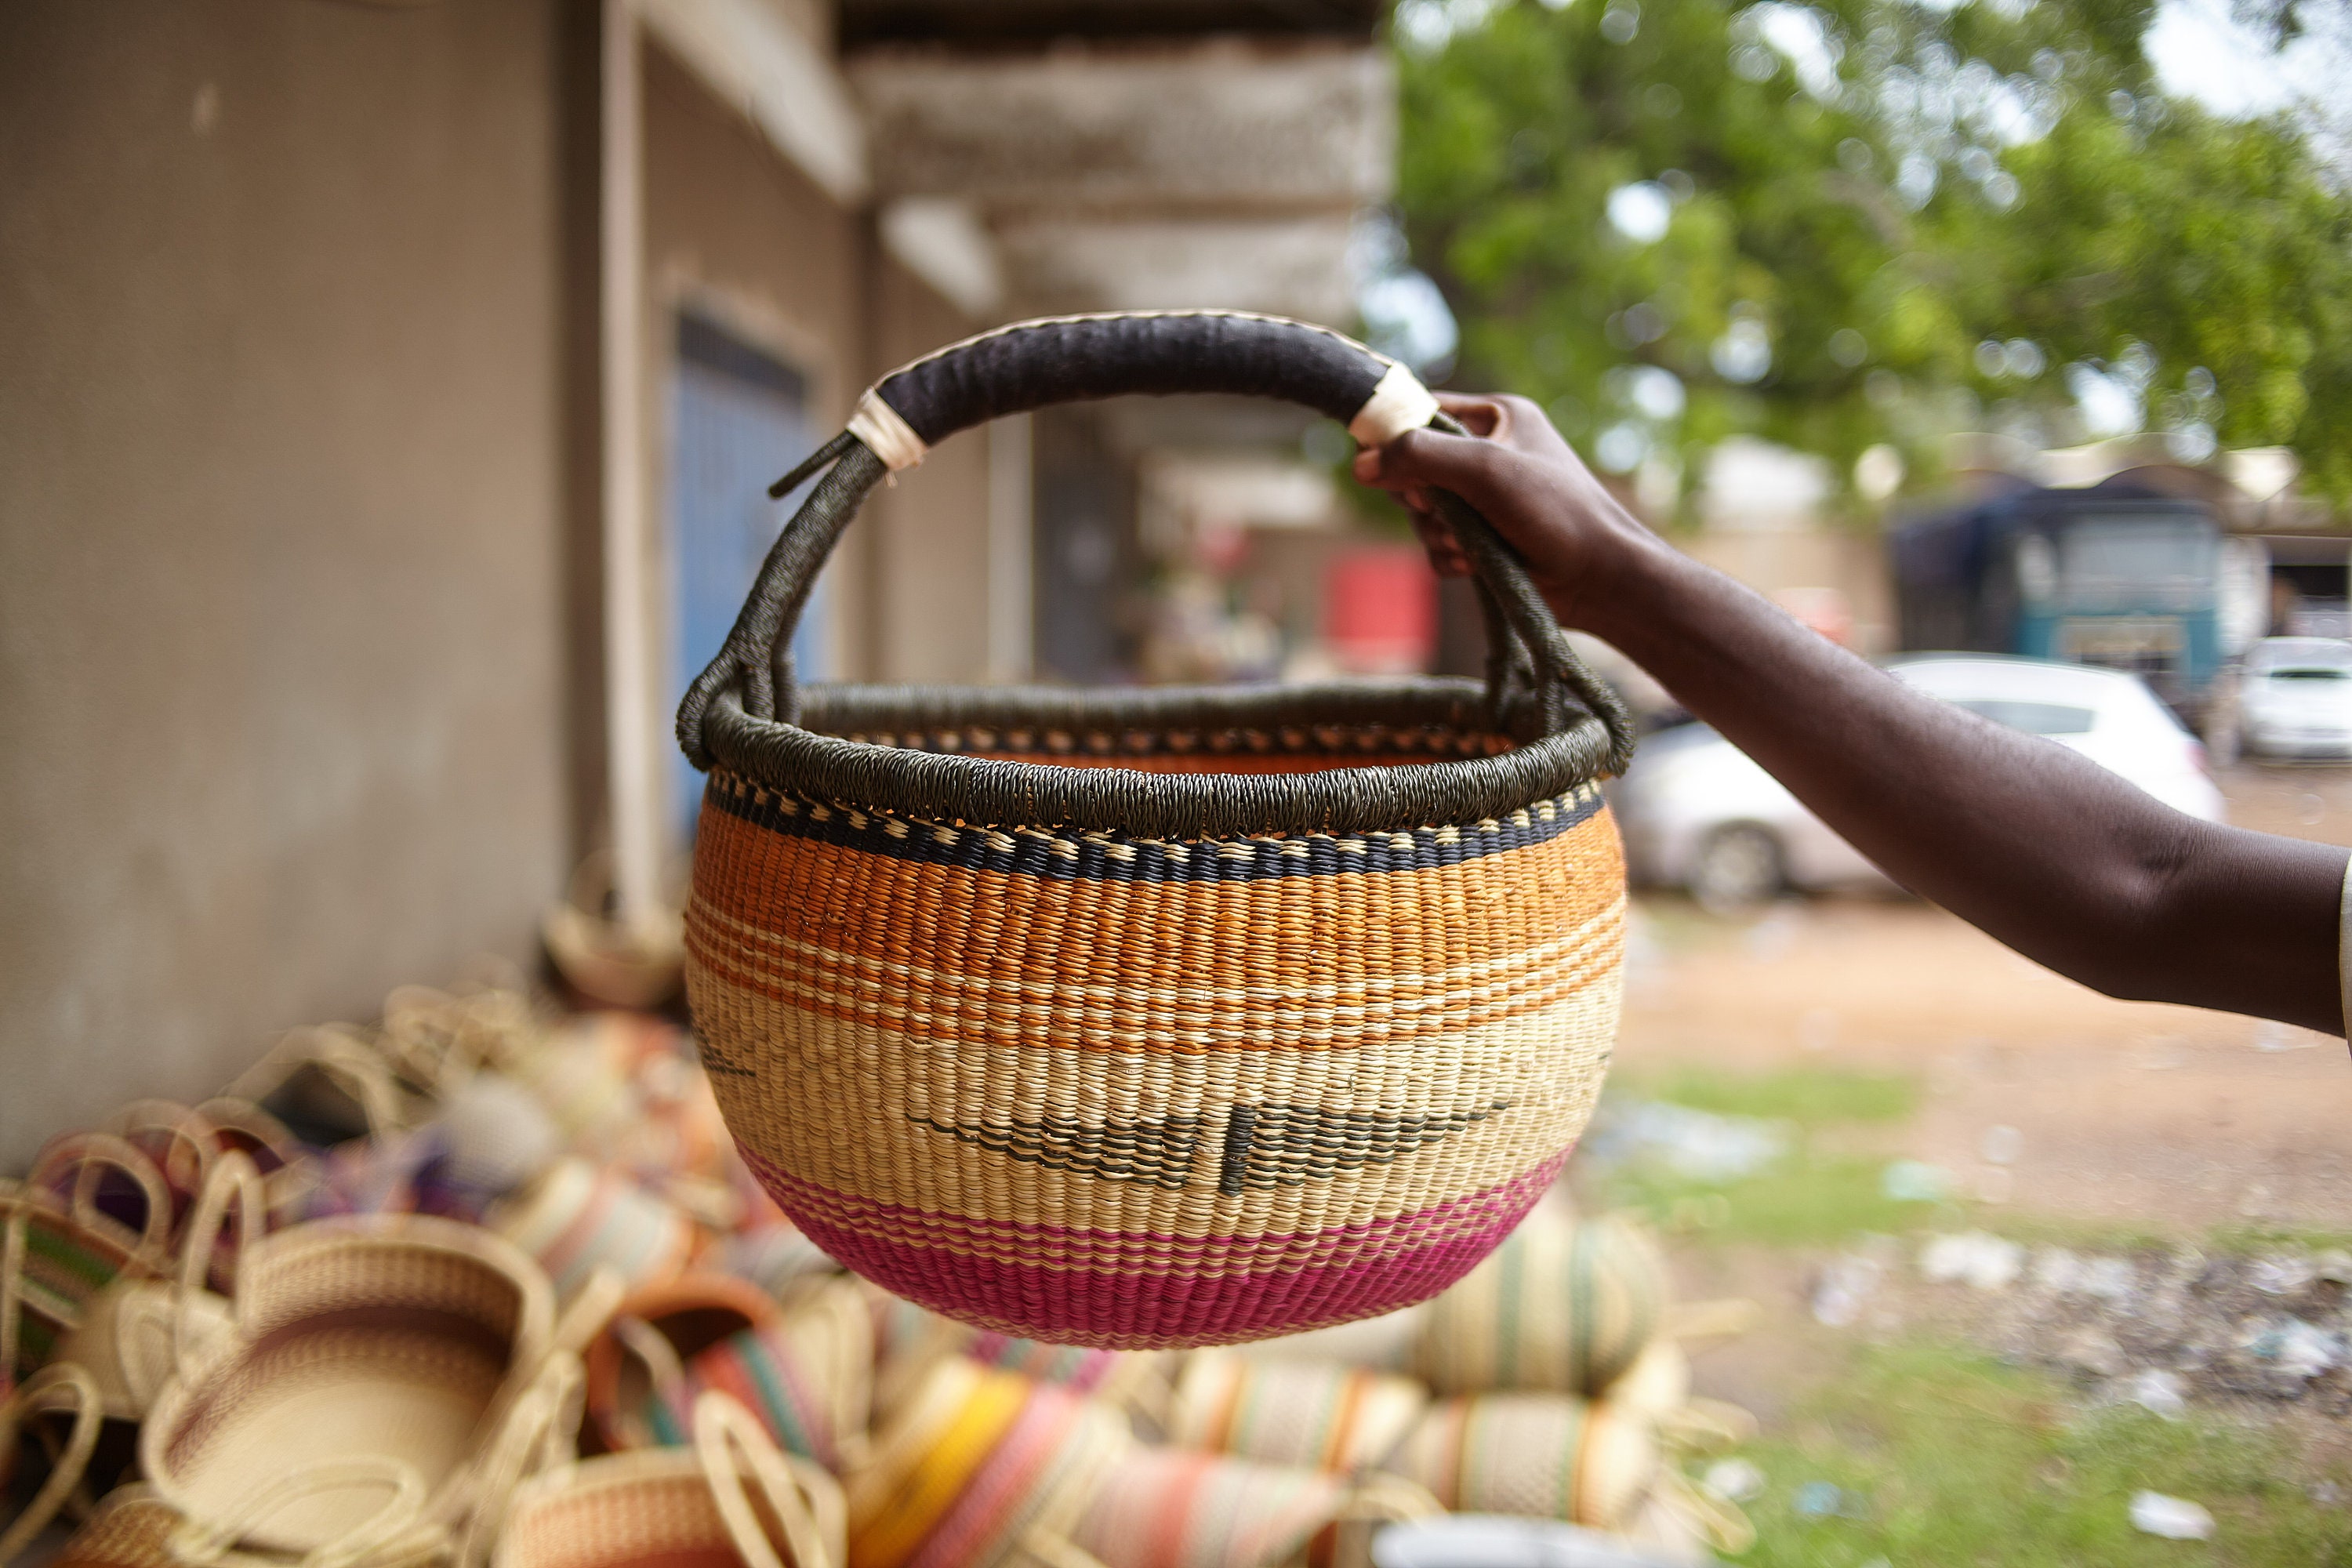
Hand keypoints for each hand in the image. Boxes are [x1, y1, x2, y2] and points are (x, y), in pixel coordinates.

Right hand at [1351, 392, 1664, 632]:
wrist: (1600, 578)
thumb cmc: (1555, 510)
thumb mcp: (1484, 469)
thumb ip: (1420, 457)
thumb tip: (1360, 463)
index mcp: (1498, 417)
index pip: (1425, 410)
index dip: (1397, 435)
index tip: (1380, 460)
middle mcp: (1490, 454)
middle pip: (1414, 467)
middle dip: (1422, 497)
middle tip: (1440, 507)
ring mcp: (1485, 501)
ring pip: (1422, 514)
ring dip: (1439, 534)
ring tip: (1473, 544)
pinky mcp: (1483, 541)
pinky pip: (1437, 546)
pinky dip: (1451, 557)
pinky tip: (1477, 564)